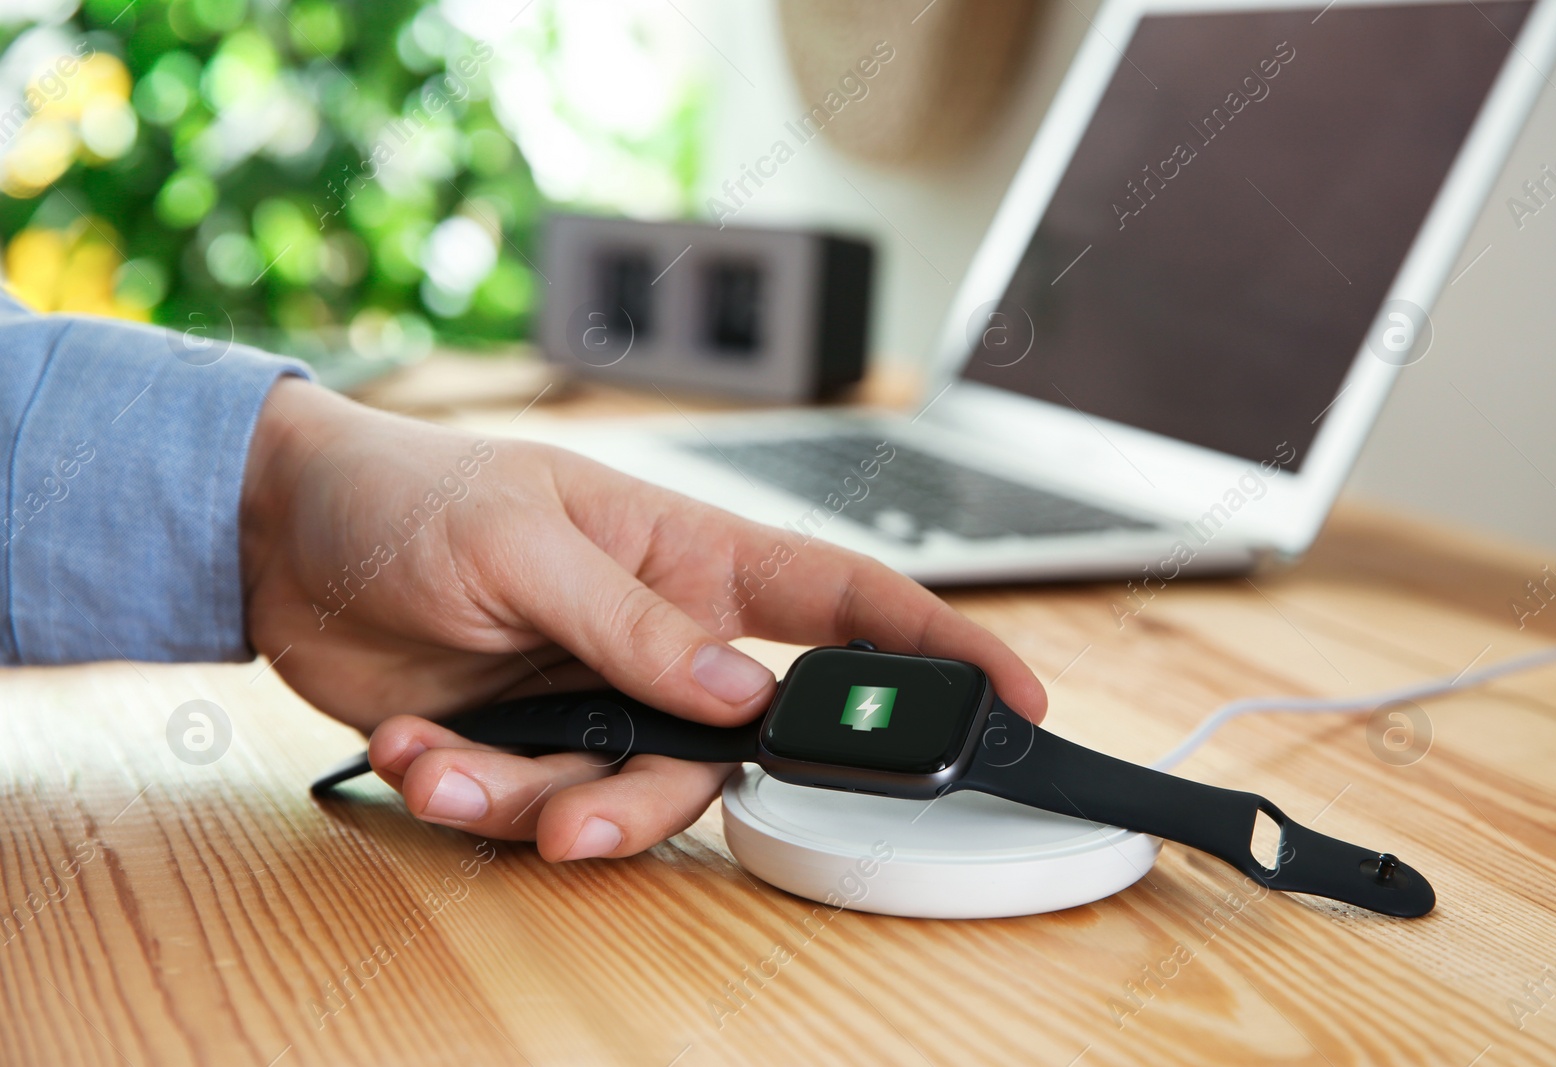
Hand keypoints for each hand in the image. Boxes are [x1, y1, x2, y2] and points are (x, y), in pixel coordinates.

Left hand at [242, 377, 1045, 860]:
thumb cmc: (411, 493)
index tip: (1015, 695)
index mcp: (690, 559)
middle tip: (574, 821)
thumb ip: (631, 622)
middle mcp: (661, 642)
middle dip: (647, 801)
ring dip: (529, 805)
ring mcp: (598, 701)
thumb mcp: (520, 541)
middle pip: (726, 754)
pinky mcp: (531, 746)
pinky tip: (412, 749)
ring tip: (444, 766)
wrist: (283, 539)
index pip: (844, 603)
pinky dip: (467, 801)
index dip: (939, 646)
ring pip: (624, 803)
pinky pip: (536, 811)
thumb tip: (741, 694)